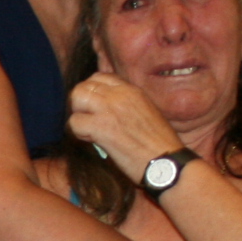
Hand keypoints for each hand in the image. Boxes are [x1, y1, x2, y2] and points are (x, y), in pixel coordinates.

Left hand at [65, 69, 180, 179]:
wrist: (167, 163)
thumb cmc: (160, 145)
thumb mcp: (147, 112)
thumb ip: (127, 104)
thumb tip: (106, 107)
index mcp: (132, 90)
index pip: (100, 77)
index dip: (92, 92)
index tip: (94, 107)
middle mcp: (120, 95)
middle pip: (84, 86)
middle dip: (80, 103)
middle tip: (88, 119)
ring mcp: (109, 109)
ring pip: (77, 98)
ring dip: (78, 115)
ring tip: (88, 130)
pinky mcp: (101, 127)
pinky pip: (75, 122)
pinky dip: (79, 133)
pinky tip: (92, 141)